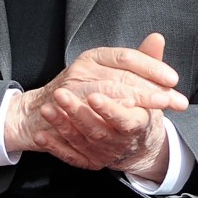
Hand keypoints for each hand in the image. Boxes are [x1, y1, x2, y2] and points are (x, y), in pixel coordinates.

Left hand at [5, 33, 183, 176]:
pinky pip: (70, 156)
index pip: (127, 121)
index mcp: (138, 124)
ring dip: (63, 126)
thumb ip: (149, 64)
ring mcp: (103, 152)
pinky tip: (41, 135)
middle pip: (99, 131)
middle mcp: (120, 142)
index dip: (111, 111)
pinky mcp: (88, 160)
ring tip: (47, 109)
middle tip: (60, 94)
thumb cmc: (142, 109)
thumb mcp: (151, 89)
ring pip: (82, 142)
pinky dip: (55, 147)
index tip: (93, 97)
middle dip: (79, 114)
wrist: (135, 143)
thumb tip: (156, 37)